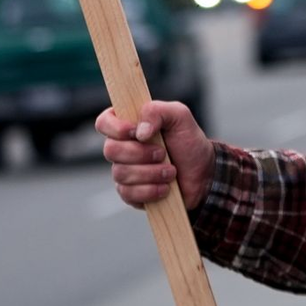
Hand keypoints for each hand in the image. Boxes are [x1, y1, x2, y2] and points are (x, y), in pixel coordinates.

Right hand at [95, 100, 215, 211]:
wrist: (201, 173)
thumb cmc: (188, 141)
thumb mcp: (180, 116)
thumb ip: (159, 111)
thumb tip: (140, 131)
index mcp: (131, 124)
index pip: (104, 122)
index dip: (115, 128)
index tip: (136, 132)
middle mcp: (123, 147)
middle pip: (110, 150)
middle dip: (140, 153)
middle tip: (163, 153)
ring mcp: (124, 171)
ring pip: (120, 173)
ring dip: (151, 173)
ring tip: (171, 171)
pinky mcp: (129, 193)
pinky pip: (128, 193)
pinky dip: (151, 190)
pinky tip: (165, 187)